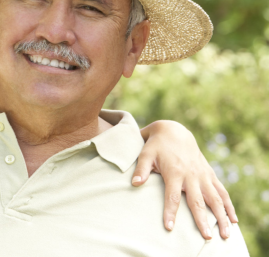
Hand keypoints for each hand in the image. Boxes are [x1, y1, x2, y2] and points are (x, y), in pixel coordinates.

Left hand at [134, 120, 236, 239]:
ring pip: (215, 198)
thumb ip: (141, 169)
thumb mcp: (146, 153)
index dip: (170, 212)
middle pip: (198, 201)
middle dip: (202, 220)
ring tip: (225, 235)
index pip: (172, 196)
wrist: (174, 131)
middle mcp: (191, 175)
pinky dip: (228, 205)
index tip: (169, 227)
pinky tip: (233, 220)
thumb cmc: (156, 144)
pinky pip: (222, 191)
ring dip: (221, 216)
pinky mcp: (209, 174)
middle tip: (207, 237)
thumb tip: (135, 183)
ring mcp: (202, 175)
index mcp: (174, 172)